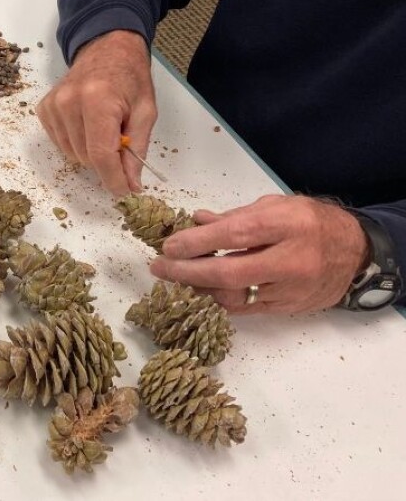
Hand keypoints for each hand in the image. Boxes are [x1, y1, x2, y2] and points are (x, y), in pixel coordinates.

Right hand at [36, 30, 155, 194]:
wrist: (107, 49)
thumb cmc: (130, 79)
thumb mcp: (145, 112)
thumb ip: (136, 150)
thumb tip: (130, 185)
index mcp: (98, 100)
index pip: (101, 154)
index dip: (113, 179)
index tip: (124, 191)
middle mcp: (69, 102)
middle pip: (86, 157)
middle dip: (106, 160)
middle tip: (119, 140)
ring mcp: (53, 105)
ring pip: (71, 155)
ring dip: (90, 151)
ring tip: (102, 128)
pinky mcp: (44, 109)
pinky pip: (59, 143)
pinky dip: (75, 142)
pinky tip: (86, 124)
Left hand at [149, 195, 369, 313]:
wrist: (357, 254)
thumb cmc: (311, 222)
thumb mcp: (276, 206)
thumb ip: (234, 216)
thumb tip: (195, 220)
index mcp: (287, 225)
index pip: (234, 235)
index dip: (197, 242)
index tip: (168, 246)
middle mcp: (291, 260)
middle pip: (229, 272)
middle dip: (187, 271)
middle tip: (159, 268)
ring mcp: (290, 289)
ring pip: (234, 297)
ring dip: (197, 289)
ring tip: (174, 279)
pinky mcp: (287, 309)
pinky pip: (244, 309)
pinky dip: (217, 300)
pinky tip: (198, 291)